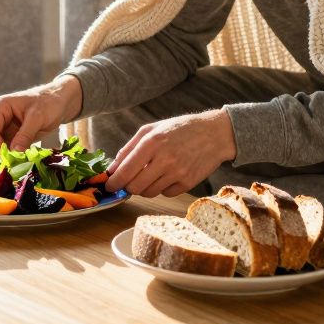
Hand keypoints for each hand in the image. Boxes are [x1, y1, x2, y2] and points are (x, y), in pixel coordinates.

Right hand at [0, 75, 82, 155]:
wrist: (60, 102)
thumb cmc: (49, 103)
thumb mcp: (38, 117)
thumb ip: (25, 134)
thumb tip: (14, 152)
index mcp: (1, 107)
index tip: (10, 157)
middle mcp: (0, 118)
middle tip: (14, 162)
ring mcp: (6, 128)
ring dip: (7, 155)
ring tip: (21, 161)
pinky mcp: (14, 136)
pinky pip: (8, 149)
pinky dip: (14, 156)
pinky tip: (24, 159)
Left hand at [105, 109, 235, 197]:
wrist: (214, 134)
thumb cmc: (179, 129)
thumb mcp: (151, 129)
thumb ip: (129, 148)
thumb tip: (113, 169)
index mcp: (152, 142)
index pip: (125, 171)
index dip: (114, 182)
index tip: (109, 186)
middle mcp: (164, 159)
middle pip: (135, 187)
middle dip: (128, 186)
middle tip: (130, 180)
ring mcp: (177, 173)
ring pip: (149, 193)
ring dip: (145, 187)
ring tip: (152, 173)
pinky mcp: (188, 183)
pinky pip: (166, 194)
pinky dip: (162, 187)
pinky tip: (168, 174)